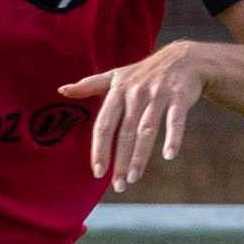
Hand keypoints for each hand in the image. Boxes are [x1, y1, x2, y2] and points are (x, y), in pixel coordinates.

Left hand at [59, 43, 220, 191]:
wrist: (182, 58)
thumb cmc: (144, 72)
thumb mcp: (116, 75)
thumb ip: (89, 85)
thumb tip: (61, 90)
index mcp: (118, 90)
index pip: (105, 124)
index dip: (100, 148)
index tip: (98, 171)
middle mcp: (136, 93)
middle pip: (125, 132)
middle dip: (120, 161)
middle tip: (118, 185)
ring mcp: (158, 95)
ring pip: (146, 130)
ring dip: (140, 156)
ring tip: (134, 178)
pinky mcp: (179, 97)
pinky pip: (175, 120)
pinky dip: (173, 138)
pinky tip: (169, 156)